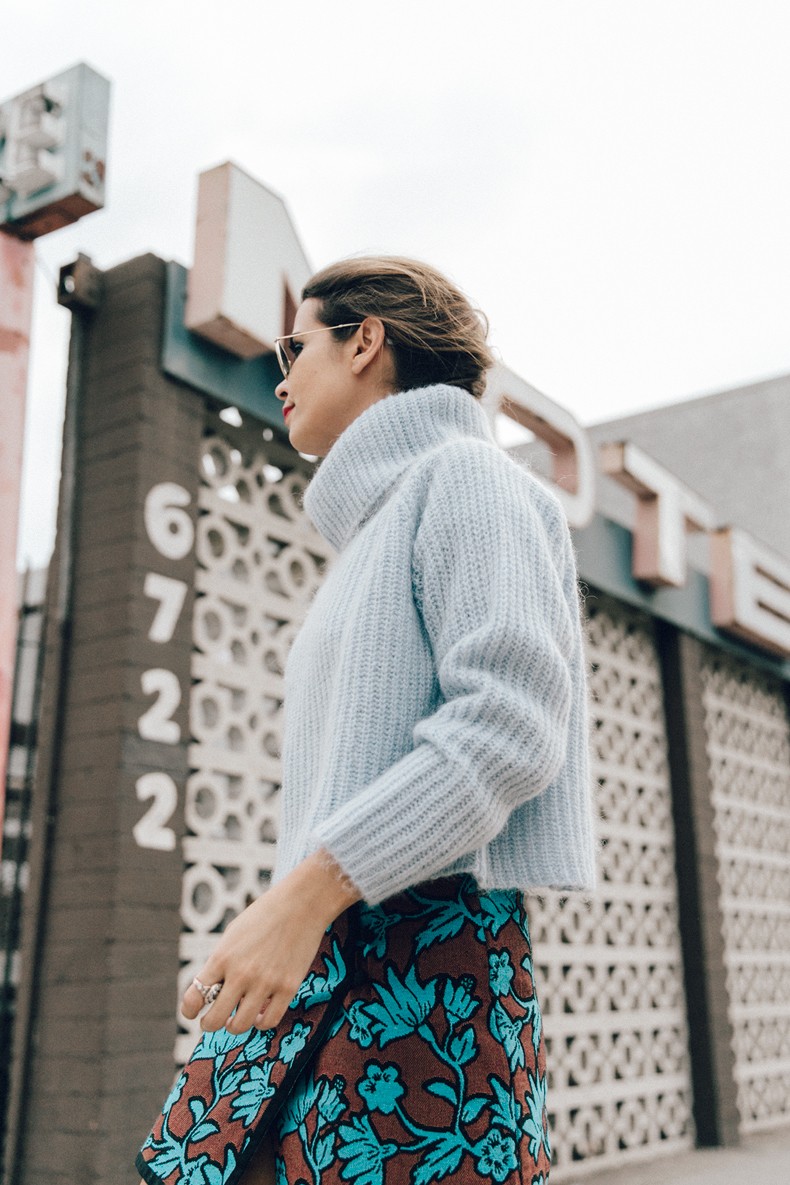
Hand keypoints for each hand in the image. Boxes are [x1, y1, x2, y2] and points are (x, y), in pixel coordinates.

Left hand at [181, 849, 359, 1033]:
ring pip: (240, 1026)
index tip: (192, 1012)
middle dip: (209, 1024)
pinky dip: (261, 1022)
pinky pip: (269, 1021)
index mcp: (222, 957)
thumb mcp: (233, 935)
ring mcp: (265, 982)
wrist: (301, 904)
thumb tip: (212, 993)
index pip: (194, 996)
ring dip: (234, 1026)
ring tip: (237, 1018)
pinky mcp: (288, 988)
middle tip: (212, 1021)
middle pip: (214, 1020)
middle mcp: (241, 973)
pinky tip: (260, 1013)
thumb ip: (221, 963)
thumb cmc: (264, 916)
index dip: (188, 1010)